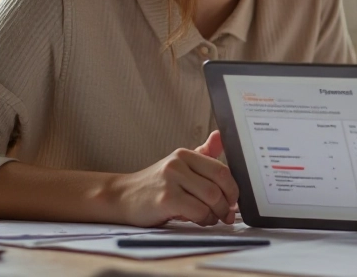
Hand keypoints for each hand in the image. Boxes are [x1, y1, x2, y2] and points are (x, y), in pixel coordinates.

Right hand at [106, 130, 238, 226]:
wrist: (122, 197)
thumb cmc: (156, 185)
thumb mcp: (179, 166)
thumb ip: (203, 153)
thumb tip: (221, 135)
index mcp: (185, 154)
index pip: (221, 169)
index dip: (233, 188)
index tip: (234, 200)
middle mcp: (178, 164)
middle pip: (219, 184)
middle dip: (227, 203)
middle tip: (227, 214)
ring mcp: (171, 180)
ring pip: (211, 198)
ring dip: (217, 213)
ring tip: (211, 218)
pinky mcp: (166, 199)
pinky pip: (198, 211)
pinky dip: (204, 219)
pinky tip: (200, 220)